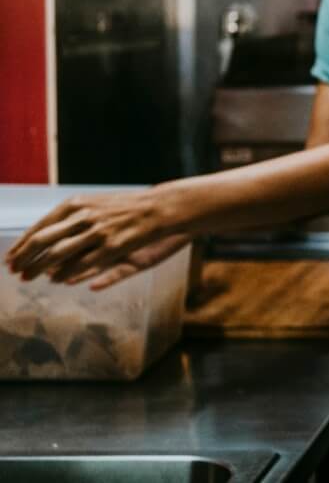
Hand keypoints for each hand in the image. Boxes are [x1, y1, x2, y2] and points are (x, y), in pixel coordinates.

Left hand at [5, 188, 182, 285]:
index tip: (9, 258)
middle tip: (13, 271)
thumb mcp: (93, 203)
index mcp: (75, 203)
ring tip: (27, 279)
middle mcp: (83, 216)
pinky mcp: (111, 247)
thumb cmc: (125, 206)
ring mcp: (97, 232)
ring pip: (58, 254)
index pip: (40, 227)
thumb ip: (69, 216)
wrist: (159, 207)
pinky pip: (81, 264)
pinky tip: (56, 281)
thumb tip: (43, 232)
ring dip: (39, 268)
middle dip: (24, 258)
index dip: (22, 244)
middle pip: (43, 241)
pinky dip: (65, 274)